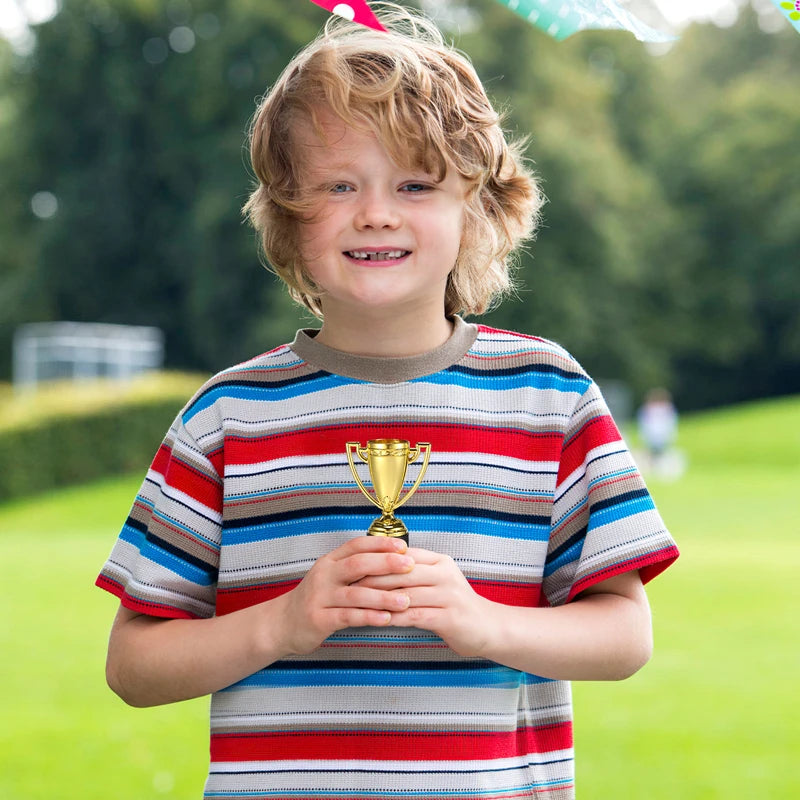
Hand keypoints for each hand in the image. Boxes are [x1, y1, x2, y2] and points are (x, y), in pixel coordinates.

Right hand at [275, 536, 414, 655]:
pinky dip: (368, 617)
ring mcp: (320, 597)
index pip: (356, 545)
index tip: (403, 545)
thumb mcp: (331, 576)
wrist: (282, 623)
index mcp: (330, 561)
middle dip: (386, 563)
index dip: (380, 543)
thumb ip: (355, 568)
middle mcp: (324, 575)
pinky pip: (348, 617)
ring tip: (405, 600)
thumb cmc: (316, 598)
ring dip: (383, 597)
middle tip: (409, 566)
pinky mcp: (319, 619)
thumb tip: (392, 559)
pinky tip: (386, 619)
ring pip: (355, 594)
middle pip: (357, 564)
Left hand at [355, 548, 495, 657]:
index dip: (378, 560)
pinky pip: (415, 616)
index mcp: (440, 561)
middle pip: (402, 573)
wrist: (488, 627)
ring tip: (357, 603)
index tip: (355, 566)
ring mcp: (449, 596)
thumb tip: (379, 565)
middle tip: (349, 584)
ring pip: (406, 594)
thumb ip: (415, 572)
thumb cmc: (455, 604)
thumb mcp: (438, 580)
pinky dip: (394, 618)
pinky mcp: (449, 618)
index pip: (404, 555)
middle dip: (374, 578)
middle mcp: (445, 575)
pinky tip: (378, 621)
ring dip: (380, 599)